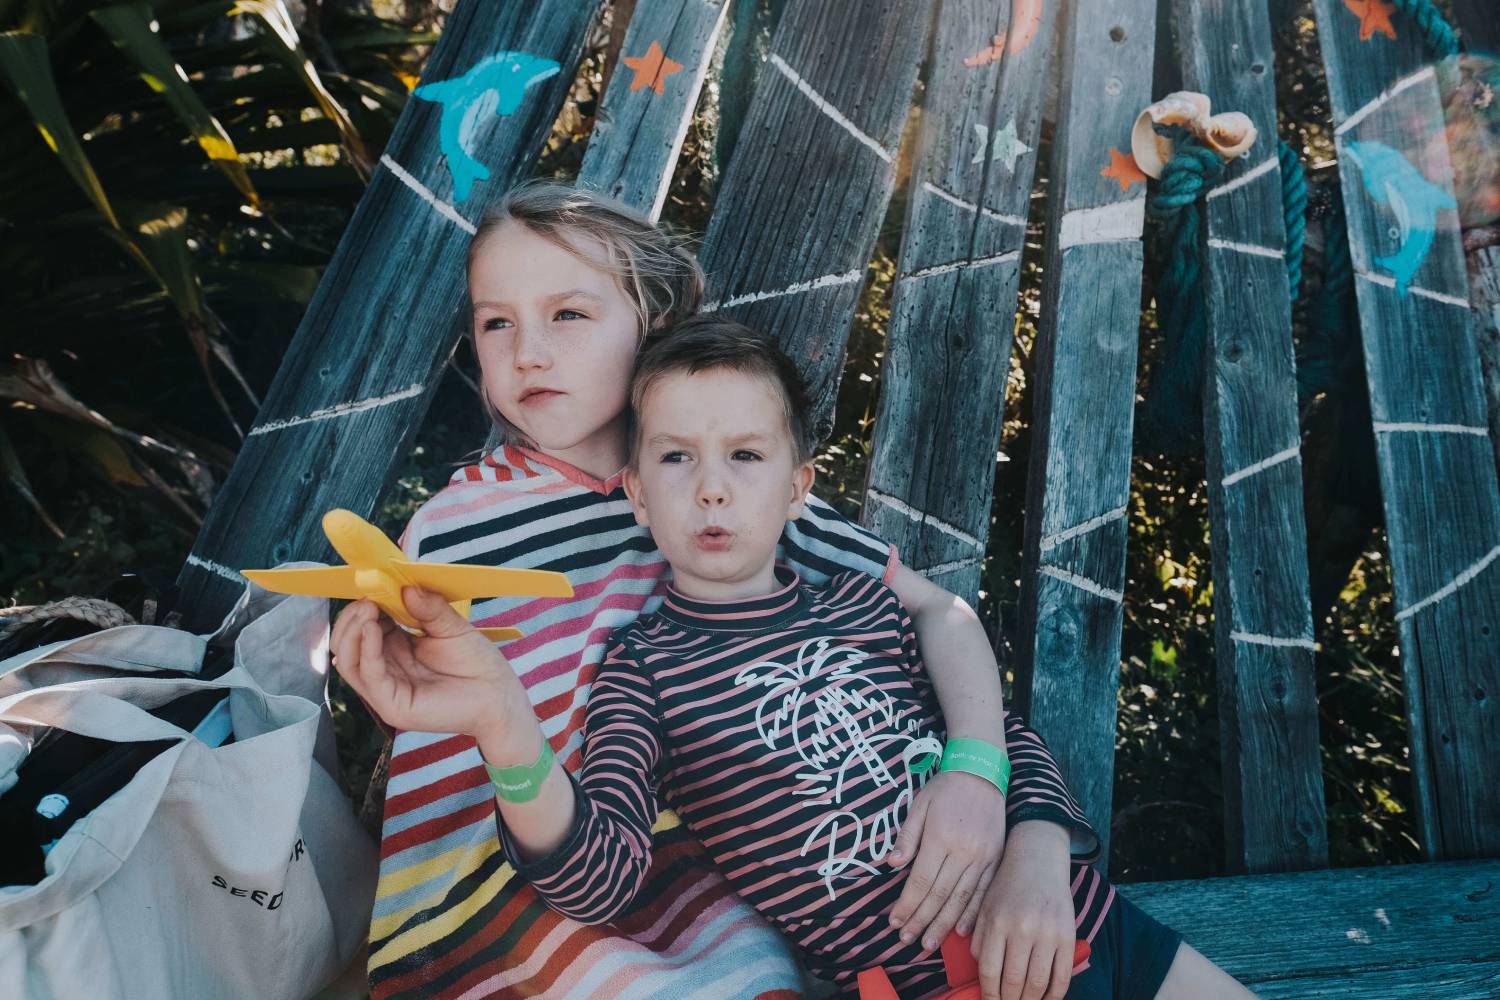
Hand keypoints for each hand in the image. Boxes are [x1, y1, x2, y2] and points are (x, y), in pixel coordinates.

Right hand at [330, 587, 527, 741]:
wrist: (499, 695)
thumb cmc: (478, 662)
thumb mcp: (452, 627)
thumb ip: (430, 607)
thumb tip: (406, 587)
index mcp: (395, 648)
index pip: (363, 627)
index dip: (363, 607)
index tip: (372, 585)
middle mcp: (385, 669)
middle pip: (347, 644)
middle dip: (352, 618)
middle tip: (369, 600)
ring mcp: (386, 689)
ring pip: (348, 662)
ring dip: (353, 632)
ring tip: (369, 610)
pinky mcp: (393, 706)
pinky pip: (369, 676)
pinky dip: (367, 650)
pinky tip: (374, 629)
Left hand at [886, 770, 1006, 953]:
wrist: (982, 774)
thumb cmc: (945, 789)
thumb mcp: (919, 805)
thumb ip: (907, 836)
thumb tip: (892, 864)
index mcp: (940, 837)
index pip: (920, 881)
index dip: (906, 905)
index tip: (894, 922)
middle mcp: (963, 852)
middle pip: (939, 895)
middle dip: (921, 921)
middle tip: (906, 941)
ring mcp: (983, 858)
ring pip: (961, 900)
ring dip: (943, 925)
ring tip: (928, 944)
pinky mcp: (996, 861)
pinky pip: (982, 893)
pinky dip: (971, 914)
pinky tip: (960, 932)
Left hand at [971, 820, 1075, 999]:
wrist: (1038, 858)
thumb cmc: (1007, 885)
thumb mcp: (985, 907)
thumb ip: (979, 939)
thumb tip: (980, 974)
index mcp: (997, 922)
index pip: (989, 971)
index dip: (988, 994)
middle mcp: (1022, 929)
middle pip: (1014, 982)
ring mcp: (1047, 933)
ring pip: (1038, 983)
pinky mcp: (1068, 936)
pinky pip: (1063, 975)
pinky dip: (1055, 994)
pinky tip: (1047, 998)